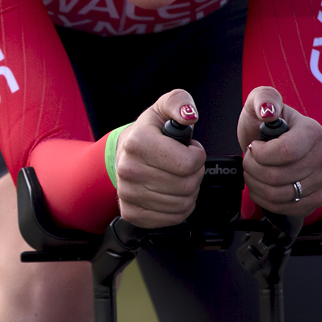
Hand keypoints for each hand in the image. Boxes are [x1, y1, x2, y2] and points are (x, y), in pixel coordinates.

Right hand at [115, 89, 206, 227]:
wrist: (124, 153)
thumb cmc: (149, 133)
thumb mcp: (164, 108)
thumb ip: (180, 103)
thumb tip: (188, 115)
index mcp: (137, 142)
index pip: (187, 163)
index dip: (197, 156)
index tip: (188, 150)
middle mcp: (128, 169)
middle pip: (187, 185)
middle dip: (194, 174)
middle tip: (183, 164)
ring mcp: (128, 193)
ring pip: (182, 204)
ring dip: (188, 191)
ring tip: (177, 177)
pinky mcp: (132, 212)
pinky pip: (172, 218)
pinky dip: (179, 208)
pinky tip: (171, 193)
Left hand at [237, 86, 321, 215]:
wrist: (269, 146)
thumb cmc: (263, 125)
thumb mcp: (258, 103)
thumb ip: (263, 98)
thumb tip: (268, 110)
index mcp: (312, 131)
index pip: (286, 152)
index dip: (261, 153)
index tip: (253, 146)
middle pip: (279, 176)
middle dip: (253, 169)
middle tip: (249, 160)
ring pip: (280, 194)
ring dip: (256, 184)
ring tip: (253, 172)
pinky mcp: (317, 198)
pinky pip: (287, 208)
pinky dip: (265, 199)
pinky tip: (261, 186)